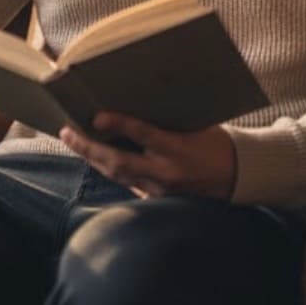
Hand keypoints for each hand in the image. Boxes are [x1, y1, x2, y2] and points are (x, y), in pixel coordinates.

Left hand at [59, 113, 237, 200]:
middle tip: (67, 132)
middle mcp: (166, 172)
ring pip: (118, 175)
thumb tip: (135, 105)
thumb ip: (165, 121)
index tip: (96, 116)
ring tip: (75, 142)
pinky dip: (111, 170)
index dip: (117, 124)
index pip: (142, 134)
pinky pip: (129, 183)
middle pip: (118, 161)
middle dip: (88, 148)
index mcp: (177, 148)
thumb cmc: (217, 143)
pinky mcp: (158, 199)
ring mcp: (160, 189)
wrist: (238, 177)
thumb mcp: (196, 125)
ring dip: (94, 159)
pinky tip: (98, 160)